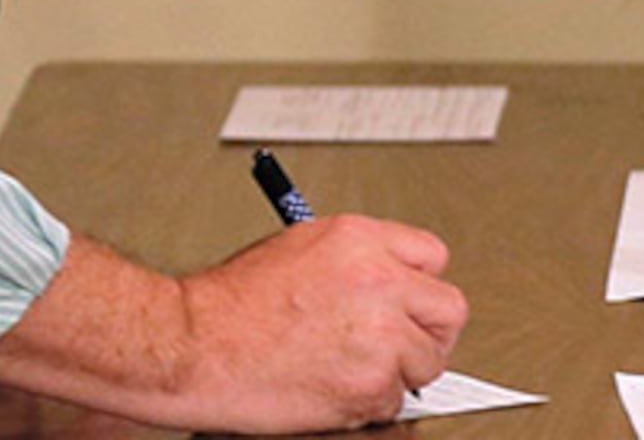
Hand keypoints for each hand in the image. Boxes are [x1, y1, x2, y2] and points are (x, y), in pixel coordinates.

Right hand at [170, 216, 465, 431]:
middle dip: (426, 332)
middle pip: (448, 309)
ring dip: (398, 373)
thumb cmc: (230, 305)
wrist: (195, 347)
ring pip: (428, 362)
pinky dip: (370, 404)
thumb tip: (388, 282)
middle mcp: (379, 281)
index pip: (433, 256)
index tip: (408, 304)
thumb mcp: (298, 249)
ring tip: (350, 369)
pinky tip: (332, 387)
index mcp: (360, 239)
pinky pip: (396, 402)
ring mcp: (379, 335)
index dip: (418, 286)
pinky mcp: (370, 384)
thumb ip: (354, 261)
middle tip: (398, 346)